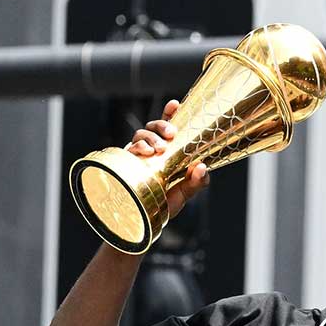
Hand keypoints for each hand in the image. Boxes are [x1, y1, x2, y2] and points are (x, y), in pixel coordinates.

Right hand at [125, 99, 209, 217]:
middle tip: (171, 134)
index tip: (175, 104)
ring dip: (149, 137)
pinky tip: (144, 153)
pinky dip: (136, 147)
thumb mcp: (183, 194)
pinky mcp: (124, 164)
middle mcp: (149, 151)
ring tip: (158, 149)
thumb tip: (201, 167)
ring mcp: (135, 156)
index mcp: (165, 154)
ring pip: (139, 134)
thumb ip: (195, 183)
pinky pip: (128, 148)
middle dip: (161, 124)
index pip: (166, 129)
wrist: (141, 221)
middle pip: (151, 127)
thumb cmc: (162, 205)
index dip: (169, 114)